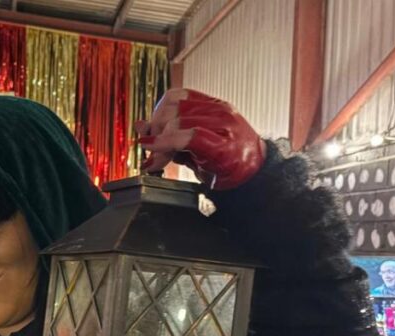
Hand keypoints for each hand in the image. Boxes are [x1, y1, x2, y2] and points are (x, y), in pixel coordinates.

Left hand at [134, 88, 265, 189]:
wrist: (254, 178)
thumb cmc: (225, 161)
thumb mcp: (192, 144)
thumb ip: (169, 134)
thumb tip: (141, 126)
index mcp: (213, 106)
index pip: (176, 97)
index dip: (157, 113)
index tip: (150, 134)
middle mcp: (219, 111)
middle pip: (173, 109)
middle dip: (155, 131)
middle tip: (151, 153)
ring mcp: (222, 126)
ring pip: (177, 122)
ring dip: (159, 144)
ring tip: (158, 162)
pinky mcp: (221, 145)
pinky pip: (186, 137)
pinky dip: (165, 144)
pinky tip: (156, 156)